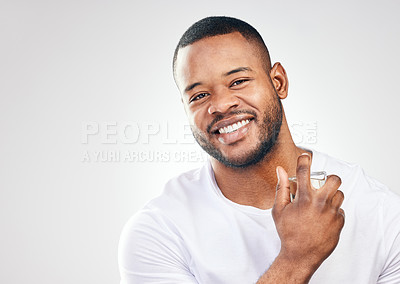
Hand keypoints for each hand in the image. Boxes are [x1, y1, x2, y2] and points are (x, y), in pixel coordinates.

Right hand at [272, 153, 344, 272]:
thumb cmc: (288, 233)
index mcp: (304, 198)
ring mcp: (331, 213)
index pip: (305, 171)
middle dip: (330, 179)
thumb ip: (282, 188)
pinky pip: (341, 210)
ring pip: (340, 194)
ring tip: (321, 204)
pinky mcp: (339, 223)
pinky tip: (323, 219)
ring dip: (331, 196)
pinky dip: (333, 212)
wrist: (300, 255)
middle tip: (323, 185)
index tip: (305, 157)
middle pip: (334, 179)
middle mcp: (320, 203)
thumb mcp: (279, 210)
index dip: (304, 160)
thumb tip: (281, 171)